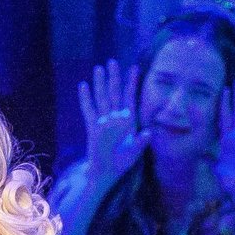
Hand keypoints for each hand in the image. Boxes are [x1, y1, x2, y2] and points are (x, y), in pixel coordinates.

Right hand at [77, 60, 146, 183]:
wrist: (106, 173)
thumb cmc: (122, 163)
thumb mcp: (134, 153)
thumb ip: (141, 142)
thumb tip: (150, 132)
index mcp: (128, 121)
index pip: (130, 97)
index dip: (132, 83)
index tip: (135, 67)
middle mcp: (115, 118)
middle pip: (114, 93)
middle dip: (114, 77)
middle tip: (112, 61)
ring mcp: (103, 121)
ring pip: (101, 98)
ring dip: (100, 83)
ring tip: (98, 68)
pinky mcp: (92, 127)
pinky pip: (88, 110)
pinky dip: (86, 98)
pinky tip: (83, 86)